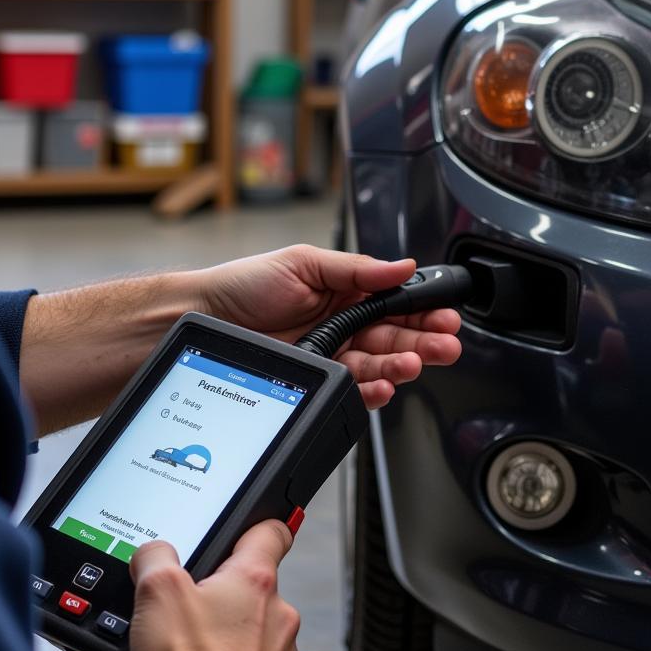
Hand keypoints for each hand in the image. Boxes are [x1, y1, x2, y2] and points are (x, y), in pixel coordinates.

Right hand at [129, 521, 306, 650]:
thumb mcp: (155, 591)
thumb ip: (156, 557)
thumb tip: (155, 552)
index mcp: (255, 581)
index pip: (272, 533)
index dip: (258, 527)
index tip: (252, 532)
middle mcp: (281, 620)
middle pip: (258, 595)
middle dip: (229, 604)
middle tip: (195, 621)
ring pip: (262, 643)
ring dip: (238, 648)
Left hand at [194, 245, 461, 408]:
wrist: (204, 318)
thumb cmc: (245, 285)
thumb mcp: (303, 262)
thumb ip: (356, 269)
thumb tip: (402, 266)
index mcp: (344, 290)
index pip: (394, 300)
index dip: (422, 309)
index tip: (445, 315)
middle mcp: (342, 322)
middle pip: (394, 335)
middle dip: (423, 341)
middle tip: (445, 345)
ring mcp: (331, 352)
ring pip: (378, 363)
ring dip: (400, 365)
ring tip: (414, 363)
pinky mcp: (317, 378)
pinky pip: (353, 387)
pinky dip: (372, 388)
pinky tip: (384, 384)